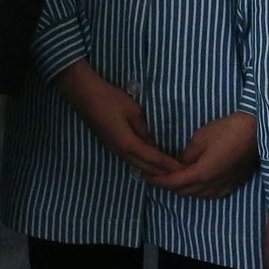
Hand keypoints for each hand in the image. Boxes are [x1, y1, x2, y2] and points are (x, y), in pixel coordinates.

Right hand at [53, 61, 181, 178]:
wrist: (84, 94)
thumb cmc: (110, 99)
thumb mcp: (133, 111)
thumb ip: (145, 129)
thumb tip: (153, 142)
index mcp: (128, 144)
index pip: (154, 159)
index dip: (169, 165)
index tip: (183, 170)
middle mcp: (121, 152)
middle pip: (145, 167)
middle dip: (163, 173)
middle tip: (180, 174)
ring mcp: (114, 150)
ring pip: (137, 165)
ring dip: (152, 170)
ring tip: (168, 171)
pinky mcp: (110, 145)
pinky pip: (130, 159)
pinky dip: (143, 163)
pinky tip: (150, 162)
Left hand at [148, 111, 257, 198]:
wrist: (255, 133)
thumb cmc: (226, 131)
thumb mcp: (200, 139)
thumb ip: (186, 156)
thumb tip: (179, 165)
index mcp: (201, 174)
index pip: (174, 182)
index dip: (158, 180)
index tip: (145, 175)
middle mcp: (211, 186)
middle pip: (183, 191)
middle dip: (167, 185)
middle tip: (153, 175)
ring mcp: (223, 188)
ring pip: (196, 195)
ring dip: (182, 189)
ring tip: (170, 178)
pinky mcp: (231, 186)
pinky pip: (209, 194)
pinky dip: (196, 190)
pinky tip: (192, 183)